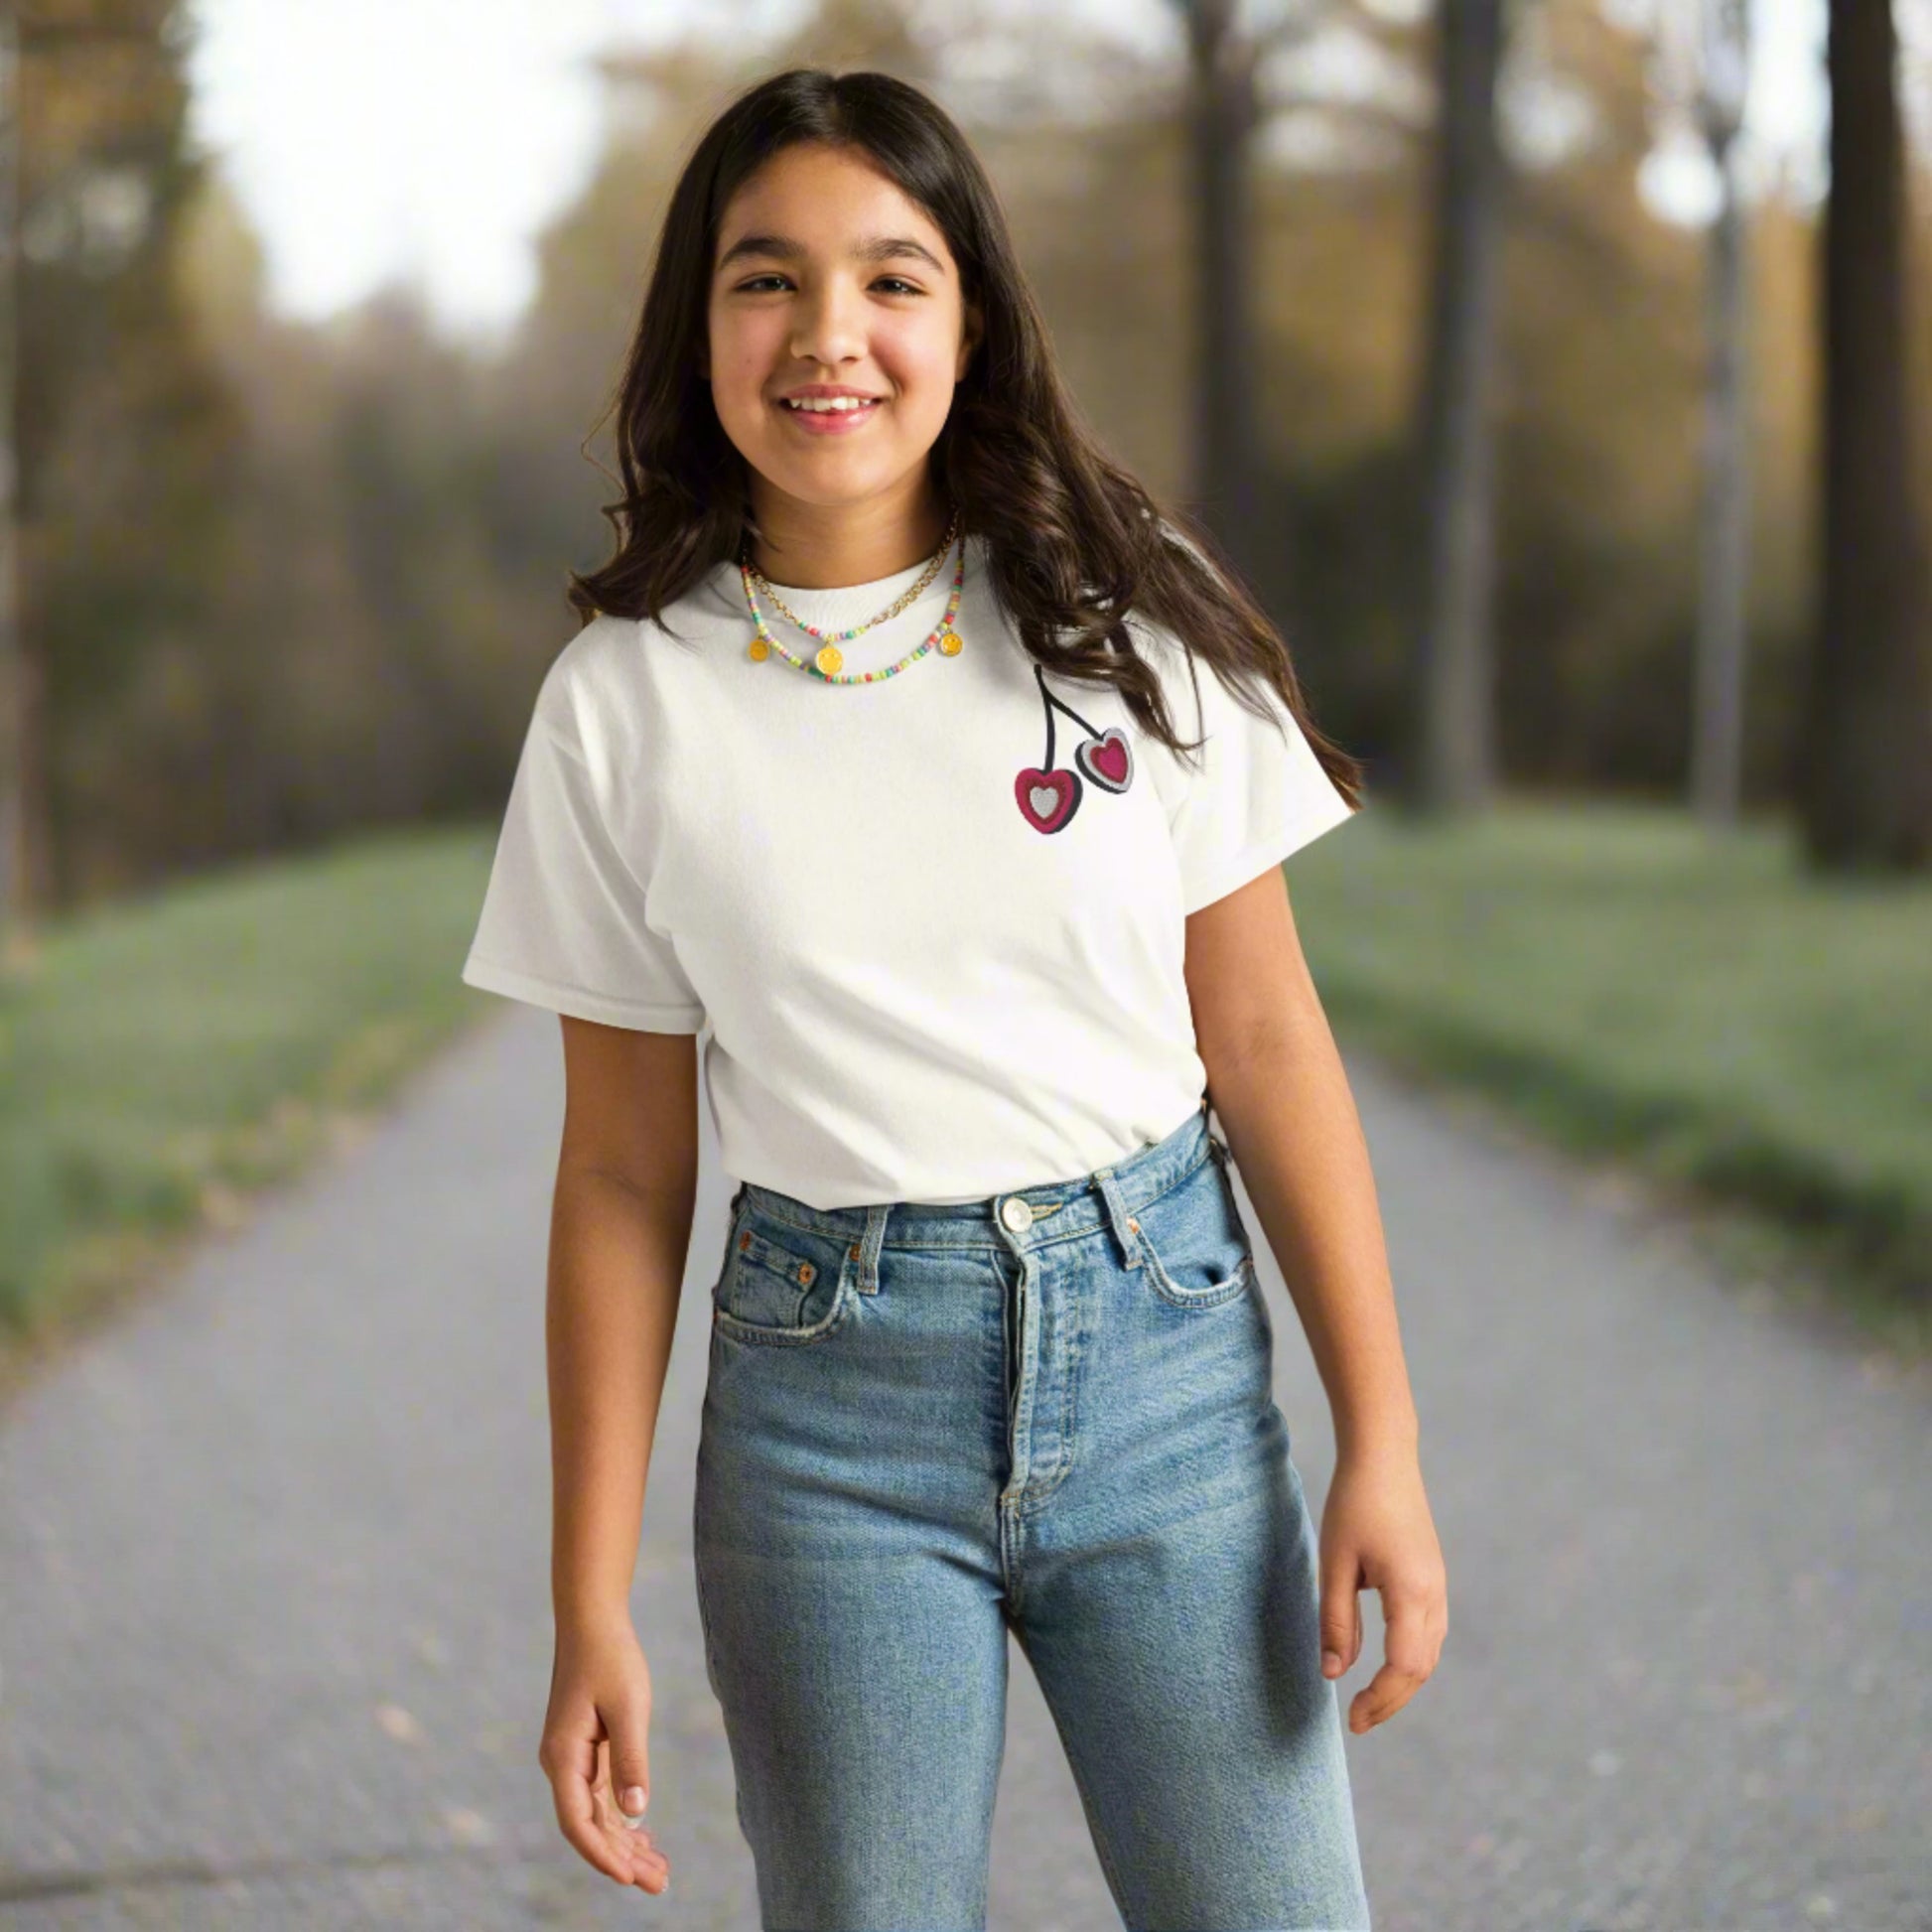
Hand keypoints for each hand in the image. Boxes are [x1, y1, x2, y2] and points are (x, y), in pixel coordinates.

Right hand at [537, 1619, 671, 1894]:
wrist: (592, 1620)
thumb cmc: (610, 1658)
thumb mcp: (628, 1707)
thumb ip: (631, 1759)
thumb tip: (636, 1811)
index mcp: (563, 1757)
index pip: (578, 1822)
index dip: (603, 1854)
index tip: (630, 1878)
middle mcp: (562, 1764)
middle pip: (589, 1826)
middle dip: (622, 1858)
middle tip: (660, 1884)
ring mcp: (572, 1759)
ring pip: (597, 1814)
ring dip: (625, 1843)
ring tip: (659, 1870)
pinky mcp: (585, 1750)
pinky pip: (601, 1795)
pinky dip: (622, 1817)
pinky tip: (644, 1836)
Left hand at [1317, 1444, 1446, 1734]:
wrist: (1385, 1456)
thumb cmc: (1354, 1503)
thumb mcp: (1335, 1562)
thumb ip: (1336, 1620)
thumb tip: (1333, 1674)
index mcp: (1411, 1592)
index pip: (1404, 1667)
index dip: (1380, 1700)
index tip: (1353, 1719)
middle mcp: (1434, 1595)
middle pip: (1421, 1668)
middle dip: (1391, 1700)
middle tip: (1357, 1721)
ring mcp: (1439, 1586)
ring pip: (1429, 1654)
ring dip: (1403, 1684)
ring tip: (1369, 1701)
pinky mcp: (1433, 1579)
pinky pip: (1429, 1634)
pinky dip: (1411, 1661)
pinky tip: (1386, 1666)